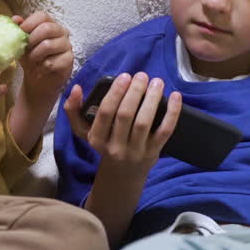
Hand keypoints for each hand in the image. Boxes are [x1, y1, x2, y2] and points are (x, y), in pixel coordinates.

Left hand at [14, 12, 72, 102]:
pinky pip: (51, 62)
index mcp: (51, 24)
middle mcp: (62, 32)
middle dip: (31, 39)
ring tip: (32, 61)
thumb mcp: (22, 44)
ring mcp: (67, 46)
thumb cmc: (31, 58)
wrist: (38, 80)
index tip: (20, 32)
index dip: (29, 23)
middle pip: (47, 28)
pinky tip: (39, 70)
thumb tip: (15, 19)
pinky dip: (40, 68)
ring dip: (34, 55)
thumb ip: (19, 30)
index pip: (43, 16)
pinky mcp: (69, 61)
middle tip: (25, 49)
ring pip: (48, 45)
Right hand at [62, 72, 181, 169]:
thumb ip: (74, 110)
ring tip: (157, 82)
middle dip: (134, 92)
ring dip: (152, 99)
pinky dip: (172, 113)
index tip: (125, 76)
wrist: (123, 173)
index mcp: (96, 139)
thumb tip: (76, 88)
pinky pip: (164, 131)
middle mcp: (115, 147)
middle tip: (142, 75)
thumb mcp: (85, 131)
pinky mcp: (153, 153)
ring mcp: (135, 151)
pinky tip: (175, 96)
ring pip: (144, 122)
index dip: (115, 93)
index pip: (105, 114)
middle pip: (125, 116)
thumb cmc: (105, 143)